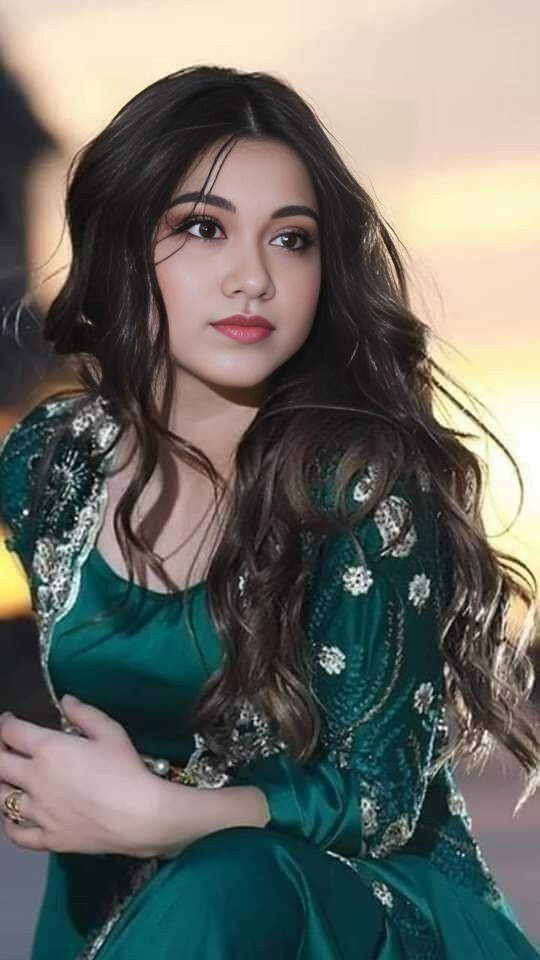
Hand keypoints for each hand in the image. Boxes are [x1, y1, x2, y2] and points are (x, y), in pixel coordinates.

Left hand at [0, 695, 159, 857]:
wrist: (138, 814)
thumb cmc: (125, 768)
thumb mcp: (110, 731)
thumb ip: (84, 714)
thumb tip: (65, 701)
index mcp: (48, 750)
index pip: (12, 732)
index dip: (6, 723)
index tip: (9, 721)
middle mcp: (35, 780)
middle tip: (5, 746)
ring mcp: (38, 812)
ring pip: (2, 799)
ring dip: (0, 785)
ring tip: (7, 779)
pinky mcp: (47, 838)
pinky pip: (17, 833)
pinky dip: (9, 824)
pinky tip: (14, 816)